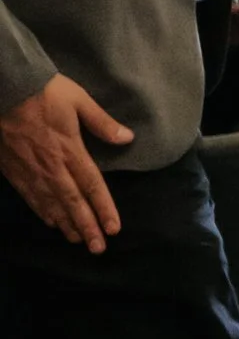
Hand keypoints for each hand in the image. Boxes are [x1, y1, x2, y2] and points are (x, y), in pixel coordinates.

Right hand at [0, 73, 132, 252]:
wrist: (4, 89)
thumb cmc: (44, 92)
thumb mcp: (78, 100)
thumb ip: (102, 122)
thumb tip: (127, 137)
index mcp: (70, 150)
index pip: (92, 185)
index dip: (104, 208)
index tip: (114, 229)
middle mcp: (52, 167)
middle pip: (73, 202)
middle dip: (86, 226)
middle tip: (97, 249)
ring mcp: (31, 170)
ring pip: (51, 204)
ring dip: (66, 224)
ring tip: (78, 241)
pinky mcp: (14, 170)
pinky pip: (30, 197)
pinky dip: (42, 212)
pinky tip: (51, 222)